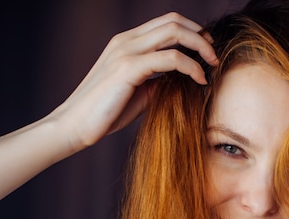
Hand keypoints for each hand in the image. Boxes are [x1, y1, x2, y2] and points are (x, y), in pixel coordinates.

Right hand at [50, 12, 217, 150]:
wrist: (74, 126)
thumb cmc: (106, 112)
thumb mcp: (140, 92)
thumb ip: (160, 81)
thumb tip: (183, 80)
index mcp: (127, 43)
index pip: (166, 22)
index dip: (192, 32)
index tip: (207, 51)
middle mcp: (126, 41)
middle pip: (173, 21)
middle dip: (201, 35)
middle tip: (214, 56)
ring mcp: (126, 51)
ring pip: (174, 32)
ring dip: (200, 47)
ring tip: (213, 65)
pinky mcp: (128, 68)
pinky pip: (171, 58)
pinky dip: (191, 67)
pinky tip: (200, 81)